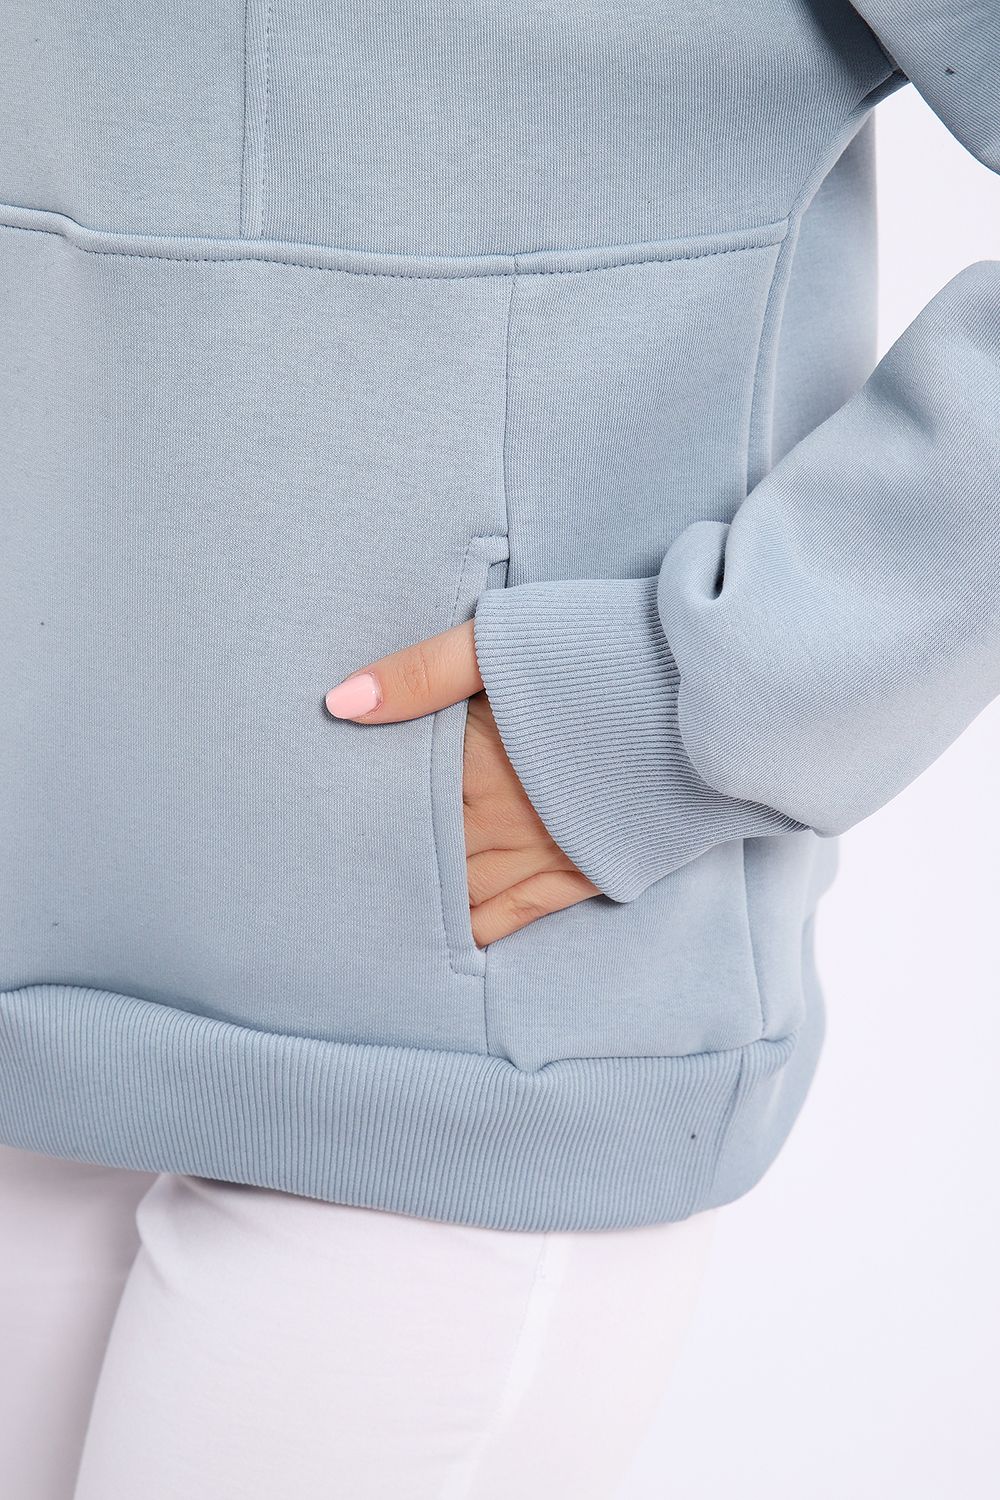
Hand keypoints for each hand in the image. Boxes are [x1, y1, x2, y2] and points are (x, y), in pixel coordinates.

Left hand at [324, 620, 599, 944]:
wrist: (710, 691)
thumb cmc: (606, 649)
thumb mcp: (506, 640)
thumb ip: (422, 672)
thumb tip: (337, 704)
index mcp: (473, 760)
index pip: (398, 800)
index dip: (358, 814)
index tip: (319, 828)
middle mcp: (501, 815)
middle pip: (424, 848)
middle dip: (381, 862)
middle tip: (329, 889)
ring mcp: (547, 848)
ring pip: (464, 887)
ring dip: (424, 897)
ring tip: (377, 914)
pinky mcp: (591, 866)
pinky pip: (521, 911)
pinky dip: (483, 926)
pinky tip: (458, 935)